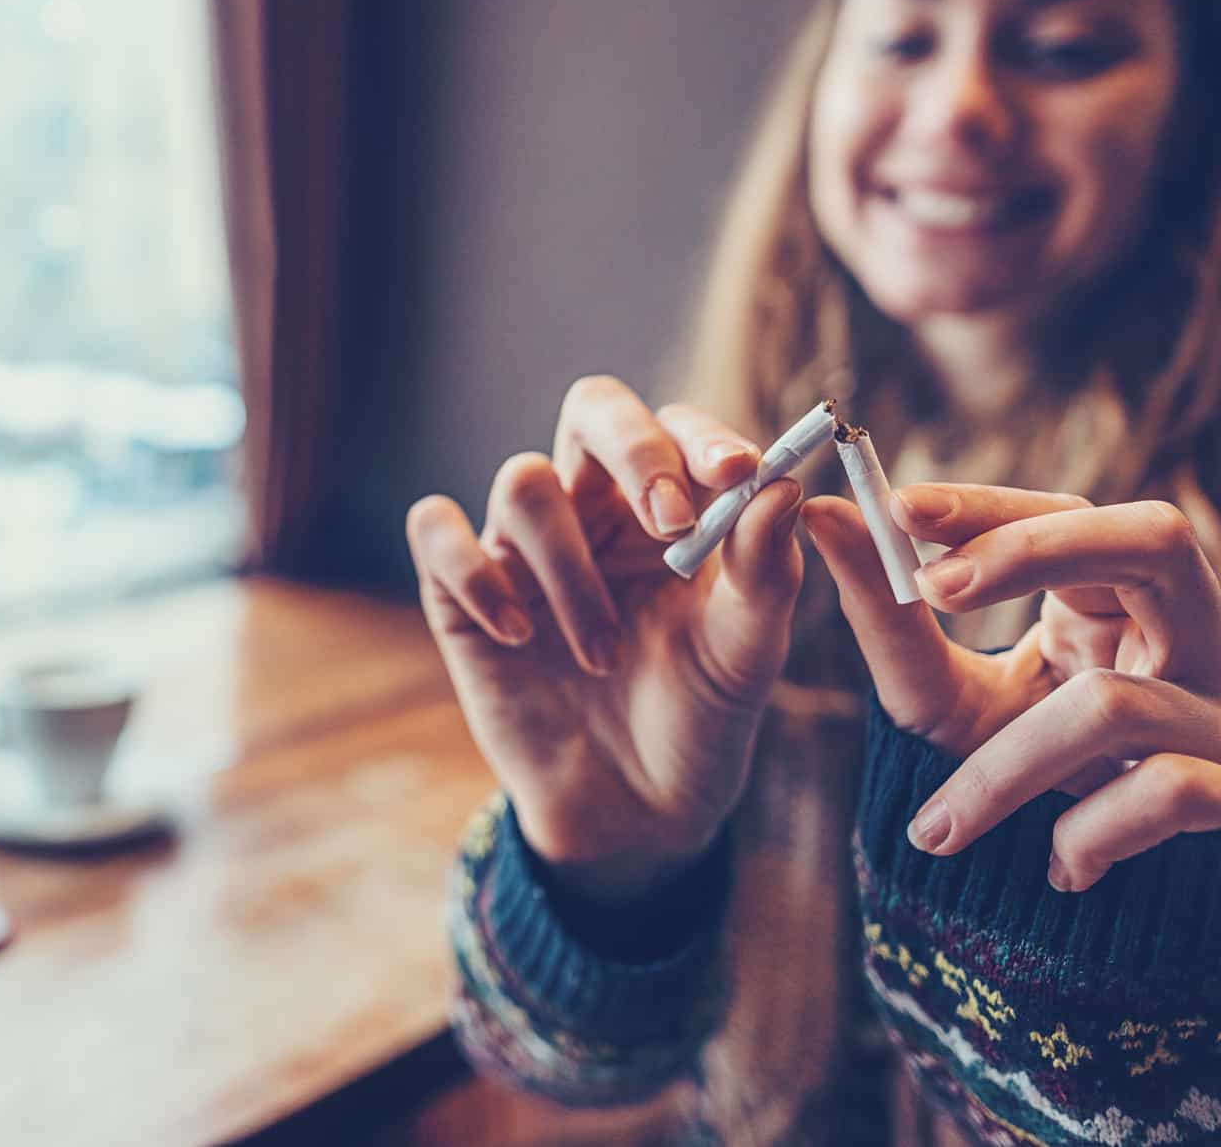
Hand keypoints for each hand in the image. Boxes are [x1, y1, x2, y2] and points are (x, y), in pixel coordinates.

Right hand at [407, 377, 807, 907]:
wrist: (635, 812)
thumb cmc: (699, 715)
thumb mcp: (747, 651)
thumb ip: (767, 571)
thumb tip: (783, 487)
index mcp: (667, 505)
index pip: (674, 426)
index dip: (698, 436)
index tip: (736, 475)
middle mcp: (592, 508)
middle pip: (592, 409)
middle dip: (632, 450)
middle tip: (669, 519)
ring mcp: (523, 547)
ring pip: (523, 483)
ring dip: (571, 568)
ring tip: (604, 654)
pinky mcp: (461, 593)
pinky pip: (438, 532)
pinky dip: (477, 573)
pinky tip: (522, 634)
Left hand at [803, 484, 1220, 892]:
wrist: (1095, 906)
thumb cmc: (1016, 771)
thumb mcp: (943, 695)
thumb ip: (889, 615)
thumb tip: (820, 514)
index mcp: (1125, 596)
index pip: (1074, 510)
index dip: (994, 505)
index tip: (901, 509)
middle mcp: (1195, 636)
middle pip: (1155, 540)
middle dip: (1033, 554)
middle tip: (931, 589)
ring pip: (1119, 701)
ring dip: (1008, 765)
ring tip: (941, 825)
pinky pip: (1164, 792)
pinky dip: (1087, 832)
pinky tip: (1055, 865)